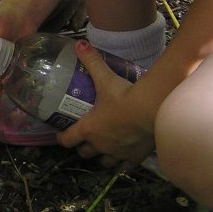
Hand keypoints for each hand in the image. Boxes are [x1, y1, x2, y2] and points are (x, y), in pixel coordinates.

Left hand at [57, 40, 155, 167]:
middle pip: (86, 152)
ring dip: (101, 157)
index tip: (60, 135)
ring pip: (104, 162)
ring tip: (103, 151)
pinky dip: (121, 166)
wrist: (152, 110)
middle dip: (83, 147)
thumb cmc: (124, 95)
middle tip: (84, 140)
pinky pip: (123, 168)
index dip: (62, 138)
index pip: (68, 139)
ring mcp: (117, 153)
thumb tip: (79, 43)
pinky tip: (122, 163)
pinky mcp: (134, 158)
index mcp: (88, 128)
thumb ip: (91, 61)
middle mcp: (100, 145)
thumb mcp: (105, 78)